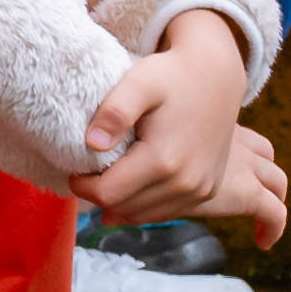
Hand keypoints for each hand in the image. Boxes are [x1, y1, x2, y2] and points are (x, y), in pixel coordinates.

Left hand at [75, 9, 256, 225]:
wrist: (216, 76)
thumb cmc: (171, 75)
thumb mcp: (139, 82)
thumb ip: (114, 111)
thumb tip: (93, 143)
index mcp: (163, 160)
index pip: (108, 194)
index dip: (82, 186)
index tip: (74, 169)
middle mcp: (185, 183)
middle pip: (124, 208)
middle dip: (99, 196)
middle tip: (88, 174)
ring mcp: (200, 191)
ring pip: (144, 215)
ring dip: (120, 204)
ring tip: (106, 180)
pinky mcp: (207, 191)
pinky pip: (166, 212)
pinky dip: (143, 207)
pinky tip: (130, 191)